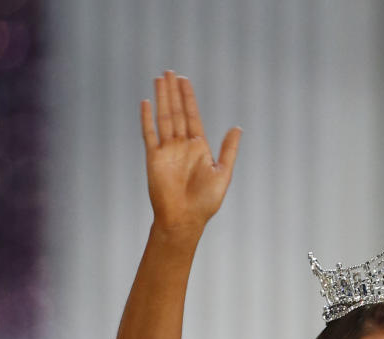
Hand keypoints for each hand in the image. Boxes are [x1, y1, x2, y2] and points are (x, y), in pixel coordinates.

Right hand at [140, 71, 240, 236]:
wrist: (184, 220)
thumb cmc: (205, 203)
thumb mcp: (223, 174)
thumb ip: (229, 150)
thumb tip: (237, 127)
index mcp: (198, 148)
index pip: (192, 116)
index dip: (188, 98)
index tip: (184, 80)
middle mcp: (182, 146)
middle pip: (177, 112)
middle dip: (174, 92)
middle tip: (170, 72)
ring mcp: (167, 151)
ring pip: (164, 118)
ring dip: (162, 98)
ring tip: (160, 79)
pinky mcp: (154, 158)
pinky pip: (149, 134)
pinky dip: (147, 118)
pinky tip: (146, 103)